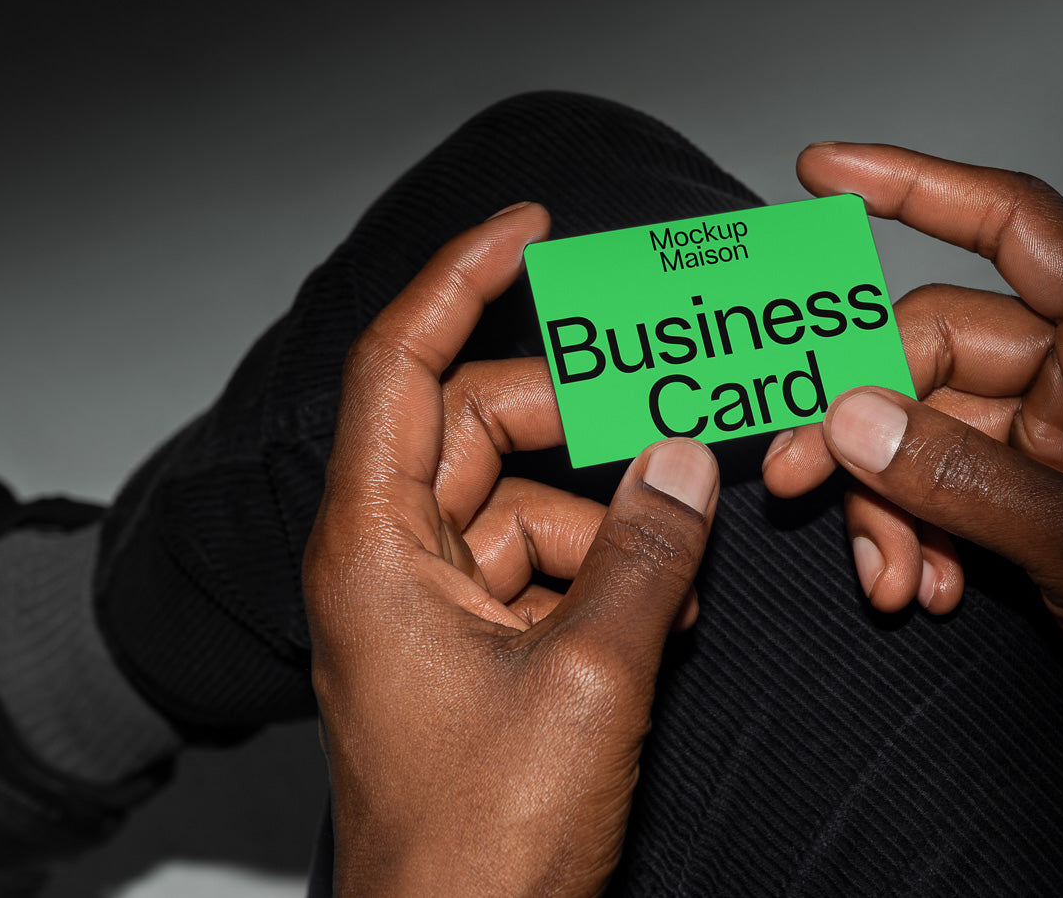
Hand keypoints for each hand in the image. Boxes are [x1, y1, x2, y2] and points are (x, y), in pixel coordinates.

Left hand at [304, 202, 719, 897]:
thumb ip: (645, 551)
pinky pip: (545, 564)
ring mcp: (431, 603)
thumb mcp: (590, 677)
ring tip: (683, 580)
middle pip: (487, 427)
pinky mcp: (471, 644)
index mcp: (376, 545)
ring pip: (531, 500)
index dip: (462, 276)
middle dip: (588, 429)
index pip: (403, 362)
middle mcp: (391, 558)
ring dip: (615, 522)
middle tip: (678, 432)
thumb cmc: (480, 844)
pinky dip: (607, 573)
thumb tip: (686, 457)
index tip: (531, 227)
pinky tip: (664, 616)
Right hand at [764, 144, 1062, 753]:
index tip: (820, 168)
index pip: (1014, 225)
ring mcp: (1062, 441)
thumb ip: (969, 481)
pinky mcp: (1039, 503)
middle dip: (866, 421)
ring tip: (891, 581)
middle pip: (935, 347)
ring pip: (924, 427)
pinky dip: (916, 534)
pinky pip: (941, 487)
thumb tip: (851, 418)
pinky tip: (923, 591)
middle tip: (800, 483)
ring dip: (888, 502)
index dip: (915, 185)